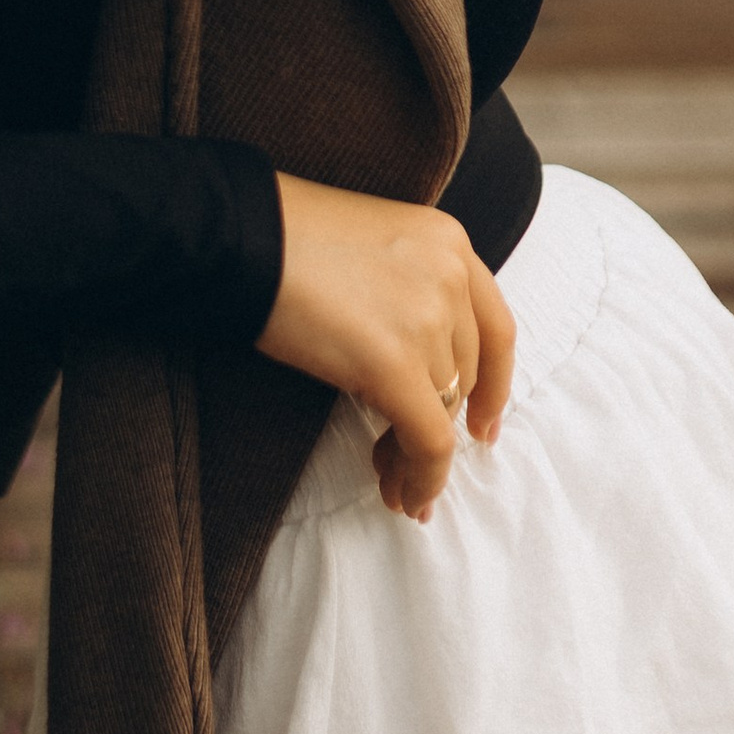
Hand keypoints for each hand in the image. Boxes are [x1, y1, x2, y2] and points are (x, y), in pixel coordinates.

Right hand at [256, 176, 515, 522]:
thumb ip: (408, 290)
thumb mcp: (372, 247)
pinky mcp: (394, 363)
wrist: (237, 235)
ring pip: (443, 411)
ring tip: (387, 478)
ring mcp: (427, 319)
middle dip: (439, 424)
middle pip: (464, 374)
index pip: (496, 329)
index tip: (481, 425)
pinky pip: (427, 440)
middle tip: (401, 458)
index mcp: (448, 242)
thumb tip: (411, 368)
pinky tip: (405, 498)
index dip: (495, 387)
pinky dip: (422, 478)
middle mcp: (450, 277)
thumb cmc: (283, 238)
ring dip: (415, 453)